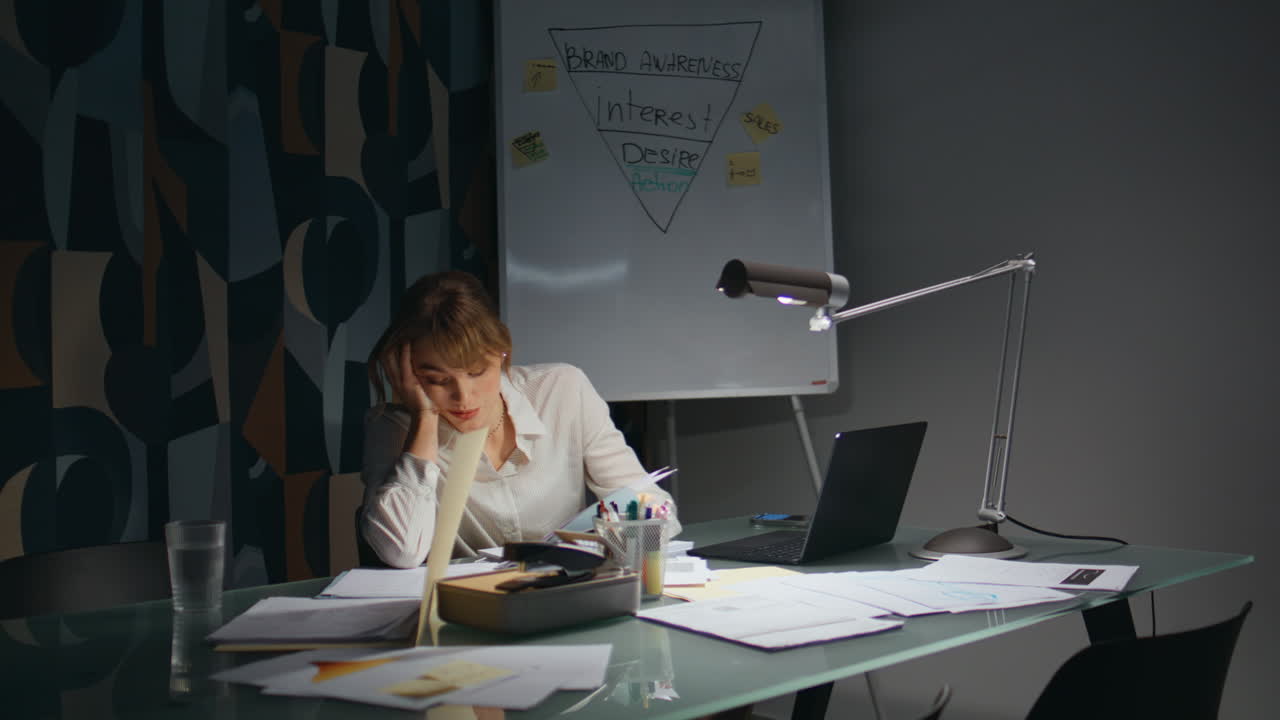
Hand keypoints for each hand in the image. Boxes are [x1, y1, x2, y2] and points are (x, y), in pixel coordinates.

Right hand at [385, 342, 438, 459]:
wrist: (424, 417)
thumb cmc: (424, 403)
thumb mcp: (417, 389)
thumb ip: (416, 379)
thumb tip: (422, 369)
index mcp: (396, 382)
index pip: (388, 362)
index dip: (389, 349)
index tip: (394, 338)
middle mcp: (395, 380)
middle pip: (386, 358)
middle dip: (389, 344)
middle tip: (396, 331)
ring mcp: (400, 381)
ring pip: (391, 358)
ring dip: (396, 344)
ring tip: (401, 332)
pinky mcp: (408, 382)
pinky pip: (404, 363)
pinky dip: (404, 352)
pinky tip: (407, 342)